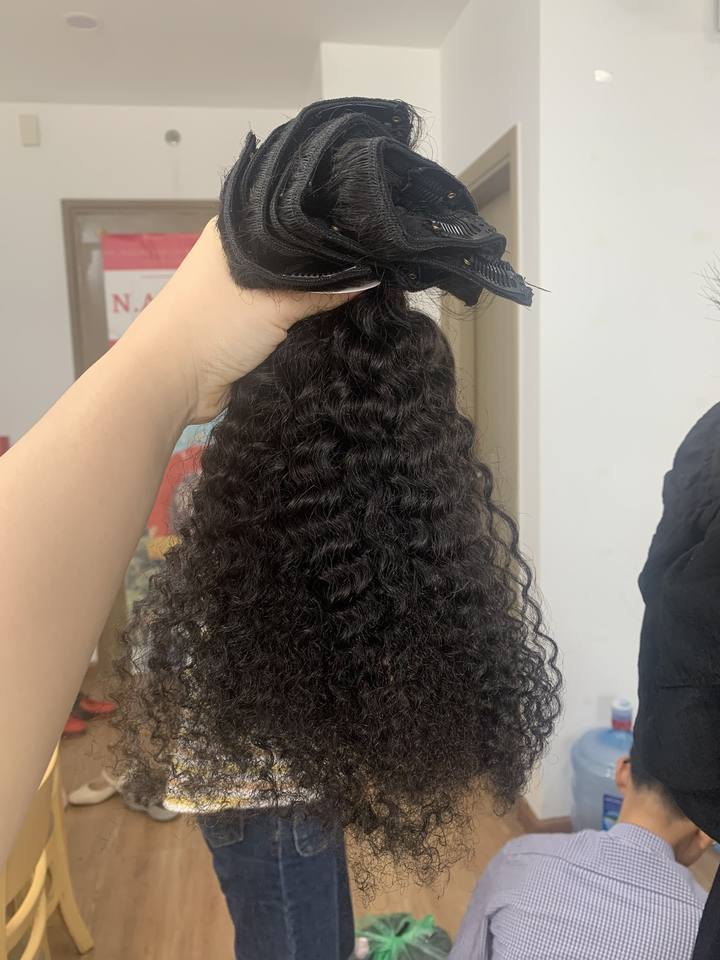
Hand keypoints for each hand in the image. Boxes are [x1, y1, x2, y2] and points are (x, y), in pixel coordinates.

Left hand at [140, 218, 355, 421]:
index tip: (366, 239)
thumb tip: (370, 281)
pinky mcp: (247, 326)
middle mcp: (240, 258)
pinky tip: (332, 323)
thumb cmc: (208, 327)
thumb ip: (324, 291)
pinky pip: (287, 319)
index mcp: (237, 232)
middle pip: (297, 258)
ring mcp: (243, 293)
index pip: (293, 219)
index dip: (328, 230)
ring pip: (294, 290)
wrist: (171, 382)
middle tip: (370, 272)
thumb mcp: (274, 303)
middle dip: (327, 270)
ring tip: (359, 298)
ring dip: (315, 301)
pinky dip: (304, 323)